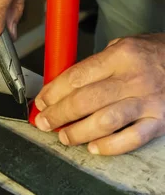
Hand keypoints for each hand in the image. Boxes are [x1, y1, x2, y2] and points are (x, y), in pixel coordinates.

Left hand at [34, 35, 164, 154]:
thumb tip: (63, 86)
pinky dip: (109, 146)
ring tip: (65, 137)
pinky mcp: (160, 121)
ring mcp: (148, 101)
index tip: (41, 102)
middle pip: (85, 100)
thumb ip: (97, 65)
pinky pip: (131, 139)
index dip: (53, 92)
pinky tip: (94, 147)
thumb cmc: (156, 55)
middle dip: (58, 114)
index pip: (76, 77)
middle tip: (45, 123)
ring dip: (78, 132)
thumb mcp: (126, 47)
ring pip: (104, 122)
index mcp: (121, 55)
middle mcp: (134, 78)